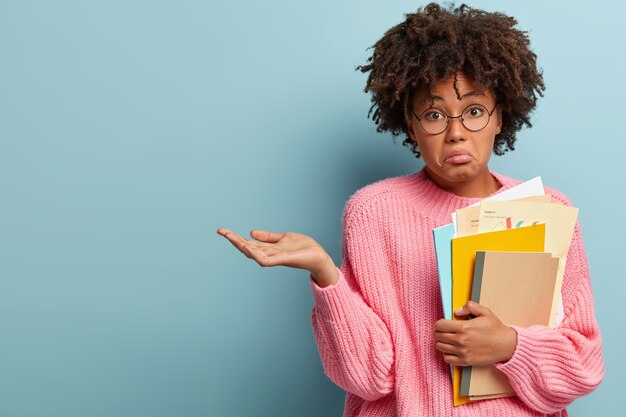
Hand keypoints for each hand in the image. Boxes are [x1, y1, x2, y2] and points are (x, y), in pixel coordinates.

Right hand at [216, 228, 337, 286]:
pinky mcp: (283, 260)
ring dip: (242, 246)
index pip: (247, 243)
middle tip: (222, 232)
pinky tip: (249, 248)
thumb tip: (251, 232)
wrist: (318, 256)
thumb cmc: (303, 248)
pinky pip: (266, 260)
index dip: (235, 237)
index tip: (222, 231)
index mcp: (268, 248)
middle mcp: (268, 254)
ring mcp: (275, 258)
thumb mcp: (283, 238)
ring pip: (254, 254)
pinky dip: (257, 254)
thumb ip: (267, 237)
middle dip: (234, 240)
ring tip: (232, 238)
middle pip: (247, 248)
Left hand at [434, 301, 516, 365]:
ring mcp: (462, 352)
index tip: (443, 323)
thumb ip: (470, 307)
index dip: (439, 323)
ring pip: (440, 347)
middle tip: (445, 331)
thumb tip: (457, 311)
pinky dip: (446, 354)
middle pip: (438, 336)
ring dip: (441, 342)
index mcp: (463, 327)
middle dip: (439, 332)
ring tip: (448, 339)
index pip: (439, 325)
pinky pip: (447, 359)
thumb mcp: (485, 312)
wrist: (506, 345)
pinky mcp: (465, 361)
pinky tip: (452, 349)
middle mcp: (461, 340)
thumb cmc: (496, 329)